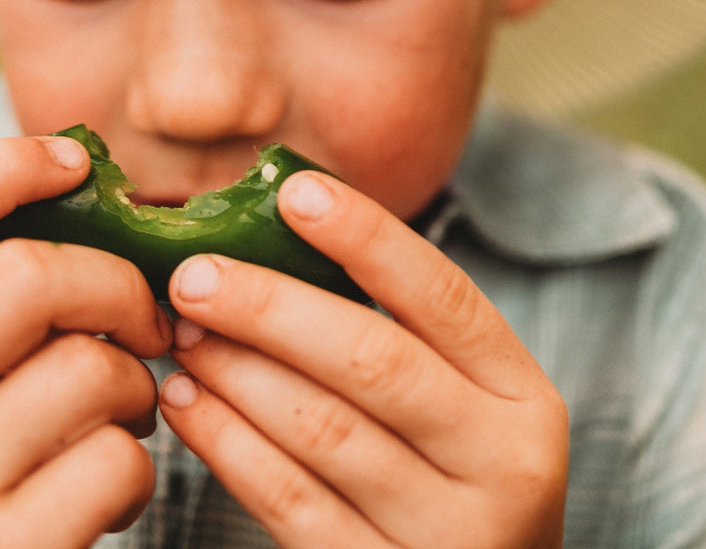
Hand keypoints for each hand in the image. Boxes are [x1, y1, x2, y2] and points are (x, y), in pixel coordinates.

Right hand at [0, 135, 172, 548]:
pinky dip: (139, 468)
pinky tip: (108, 488)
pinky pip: (119, 462)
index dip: (10, 165)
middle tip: (143, 318)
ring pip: (90, 368)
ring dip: (137, 383)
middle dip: (117, 282)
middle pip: (28, 276)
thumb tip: (92, 186)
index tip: (78, 161)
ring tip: (121, 412)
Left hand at [159, 171, 567, 548]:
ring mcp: (446, 534)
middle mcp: (500, 465)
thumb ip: (398, 331)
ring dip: (236, 371)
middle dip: (271, 307)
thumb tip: (280, 230)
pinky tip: (187, 403)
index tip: (293, 191)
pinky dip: (227, 443)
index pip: (442, 295)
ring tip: (184, 331)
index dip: (366, 236)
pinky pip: (289, 501)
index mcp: (521, 398)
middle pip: (373, 360)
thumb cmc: (448, 474)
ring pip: (321, 430)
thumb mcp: (462, 402)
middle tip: (194, 274)